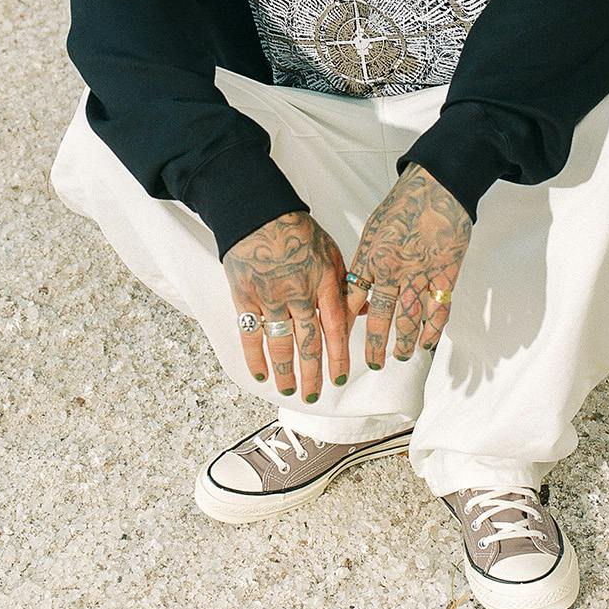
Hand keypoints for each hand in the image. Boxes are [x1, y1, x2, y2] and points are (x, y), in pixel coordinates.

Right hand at [223, 209, 350, 400]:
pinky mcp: (246, 297)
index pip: (335, 329)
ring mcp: (270, 298)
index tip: (340, 378)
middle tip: (313, 395)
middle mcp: (298, 294)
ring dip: (286, 371)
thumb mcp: (331, 251)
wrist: (258, 213)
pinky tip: (261, 375)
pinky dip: (255, 358)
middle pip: (308, 343)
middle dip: (312, 374)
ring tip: (289, 390)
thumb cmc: (297, 230)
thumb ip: (345, 283)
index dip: (338, 357)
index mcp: (323, 283)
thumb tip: (362, 310)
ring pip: (280, 344)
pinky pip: (251, 335)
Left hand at [345, 163, 471, 369]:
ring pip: (408, 319)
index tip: (339, 341)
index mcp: (370, 258)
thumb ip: (367, 259)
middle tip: (373, 362)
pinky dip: (433, 330)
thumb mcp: (374, 229)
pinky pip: (438, 310)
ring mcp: (420, 274)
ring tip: (400, 356)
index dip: (344, 323)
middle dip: (375, 345)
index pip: (351, 299)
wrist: (437, 186)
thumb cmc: (405, 203)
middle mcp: (392, 270)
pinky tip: (428, 342)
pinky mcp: (445, 273)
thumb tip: (359, 283)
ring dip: (403, 342)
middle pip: (380, 318)